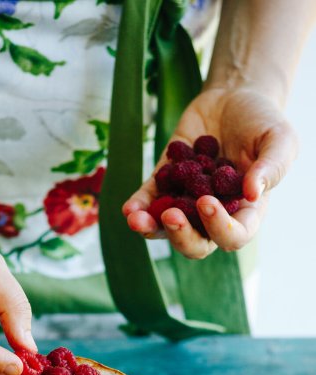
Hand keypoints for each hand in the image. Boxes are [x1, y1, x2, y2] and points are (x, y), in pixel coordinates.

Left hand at [123, 87, 297, 259]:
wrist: (233, 99)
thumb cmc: (262, 123)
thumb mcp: (279, 140)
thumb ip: (272, 167)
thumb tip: (252, 193)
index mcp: (245, 212)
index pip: (233, 236)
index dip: (219, 228)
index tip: (207, 202)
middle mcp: (213, 215)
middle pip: (196, 243)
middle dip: (180, 235)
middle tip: (171, 215)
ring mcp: (186, 201)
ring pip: (166, 229)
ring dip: (150, 228)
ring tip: (136, 219)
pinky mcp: (165, 183)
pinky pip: (148, 202)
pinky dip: (138, 206)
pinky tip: (129, 208)